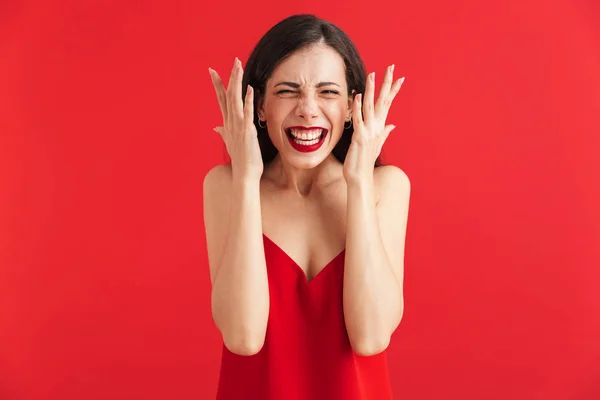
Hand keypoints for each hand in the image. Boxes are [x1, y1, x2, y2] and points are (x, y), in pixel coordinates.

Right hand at [209, 57, 262, 181]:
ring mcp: (237, 127)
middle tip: (233, 61)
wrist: (244, 175)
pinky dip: (248, 101)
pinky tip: (250, 89)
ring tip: (238, 67)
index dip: (217, 85)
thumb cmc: (241, 160)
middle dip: (229, 78)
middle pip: (227, 96)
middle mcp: (230, 123)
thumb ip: (223, 133)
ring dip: (237, 83)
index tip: (212, 71)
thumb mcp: (230, 143)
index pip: (221, 100)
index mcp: (228, 124)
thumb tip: (215, 127)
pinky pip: (247, 114)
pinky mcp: (246, 132)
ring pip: (235, 100)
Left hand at [343, 65, 403, 183]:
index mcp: (380, 127)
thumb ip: (384, 133)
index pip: (388, 104)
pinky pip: (358, 119)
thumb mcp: (375, 145)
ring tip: (373, 74)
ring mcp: (369, 132)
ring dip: (372, 90)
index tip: (400, 77)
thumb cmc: (364, 162)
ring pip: (371, 106)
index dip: (394, 90)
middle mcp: (377, 127)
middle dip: (387, 83)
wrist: (360, 178)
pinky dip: (358, 107)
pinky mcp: (360, 137)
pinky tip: (358, 96)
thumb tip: (392, 125)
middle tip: (391, 67)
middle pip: (383, 101)